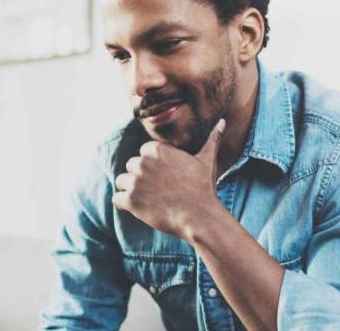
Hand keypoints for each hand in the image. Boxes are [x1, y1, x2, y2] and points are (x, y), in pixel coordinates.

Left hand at [114, 119, 226, 238]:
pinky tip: (142, 208)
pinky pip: (116, 199)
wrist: (199, 216)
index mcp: (156, 149)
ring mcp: (135, 181)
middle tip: (160, 190)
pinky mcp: (130, 200)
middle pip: (131, 166)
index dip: (154, 167)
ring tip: (150, 199)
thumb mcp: (207, 161)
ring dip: (132, 190)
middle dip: (141, 178)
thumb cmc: (203, 188)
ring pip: (122, 181)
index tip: (166, 178)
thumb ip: (211, 139)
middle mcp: (142, 162)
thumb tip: (222, 122)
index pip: (143, 153)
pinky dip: (125, 204)